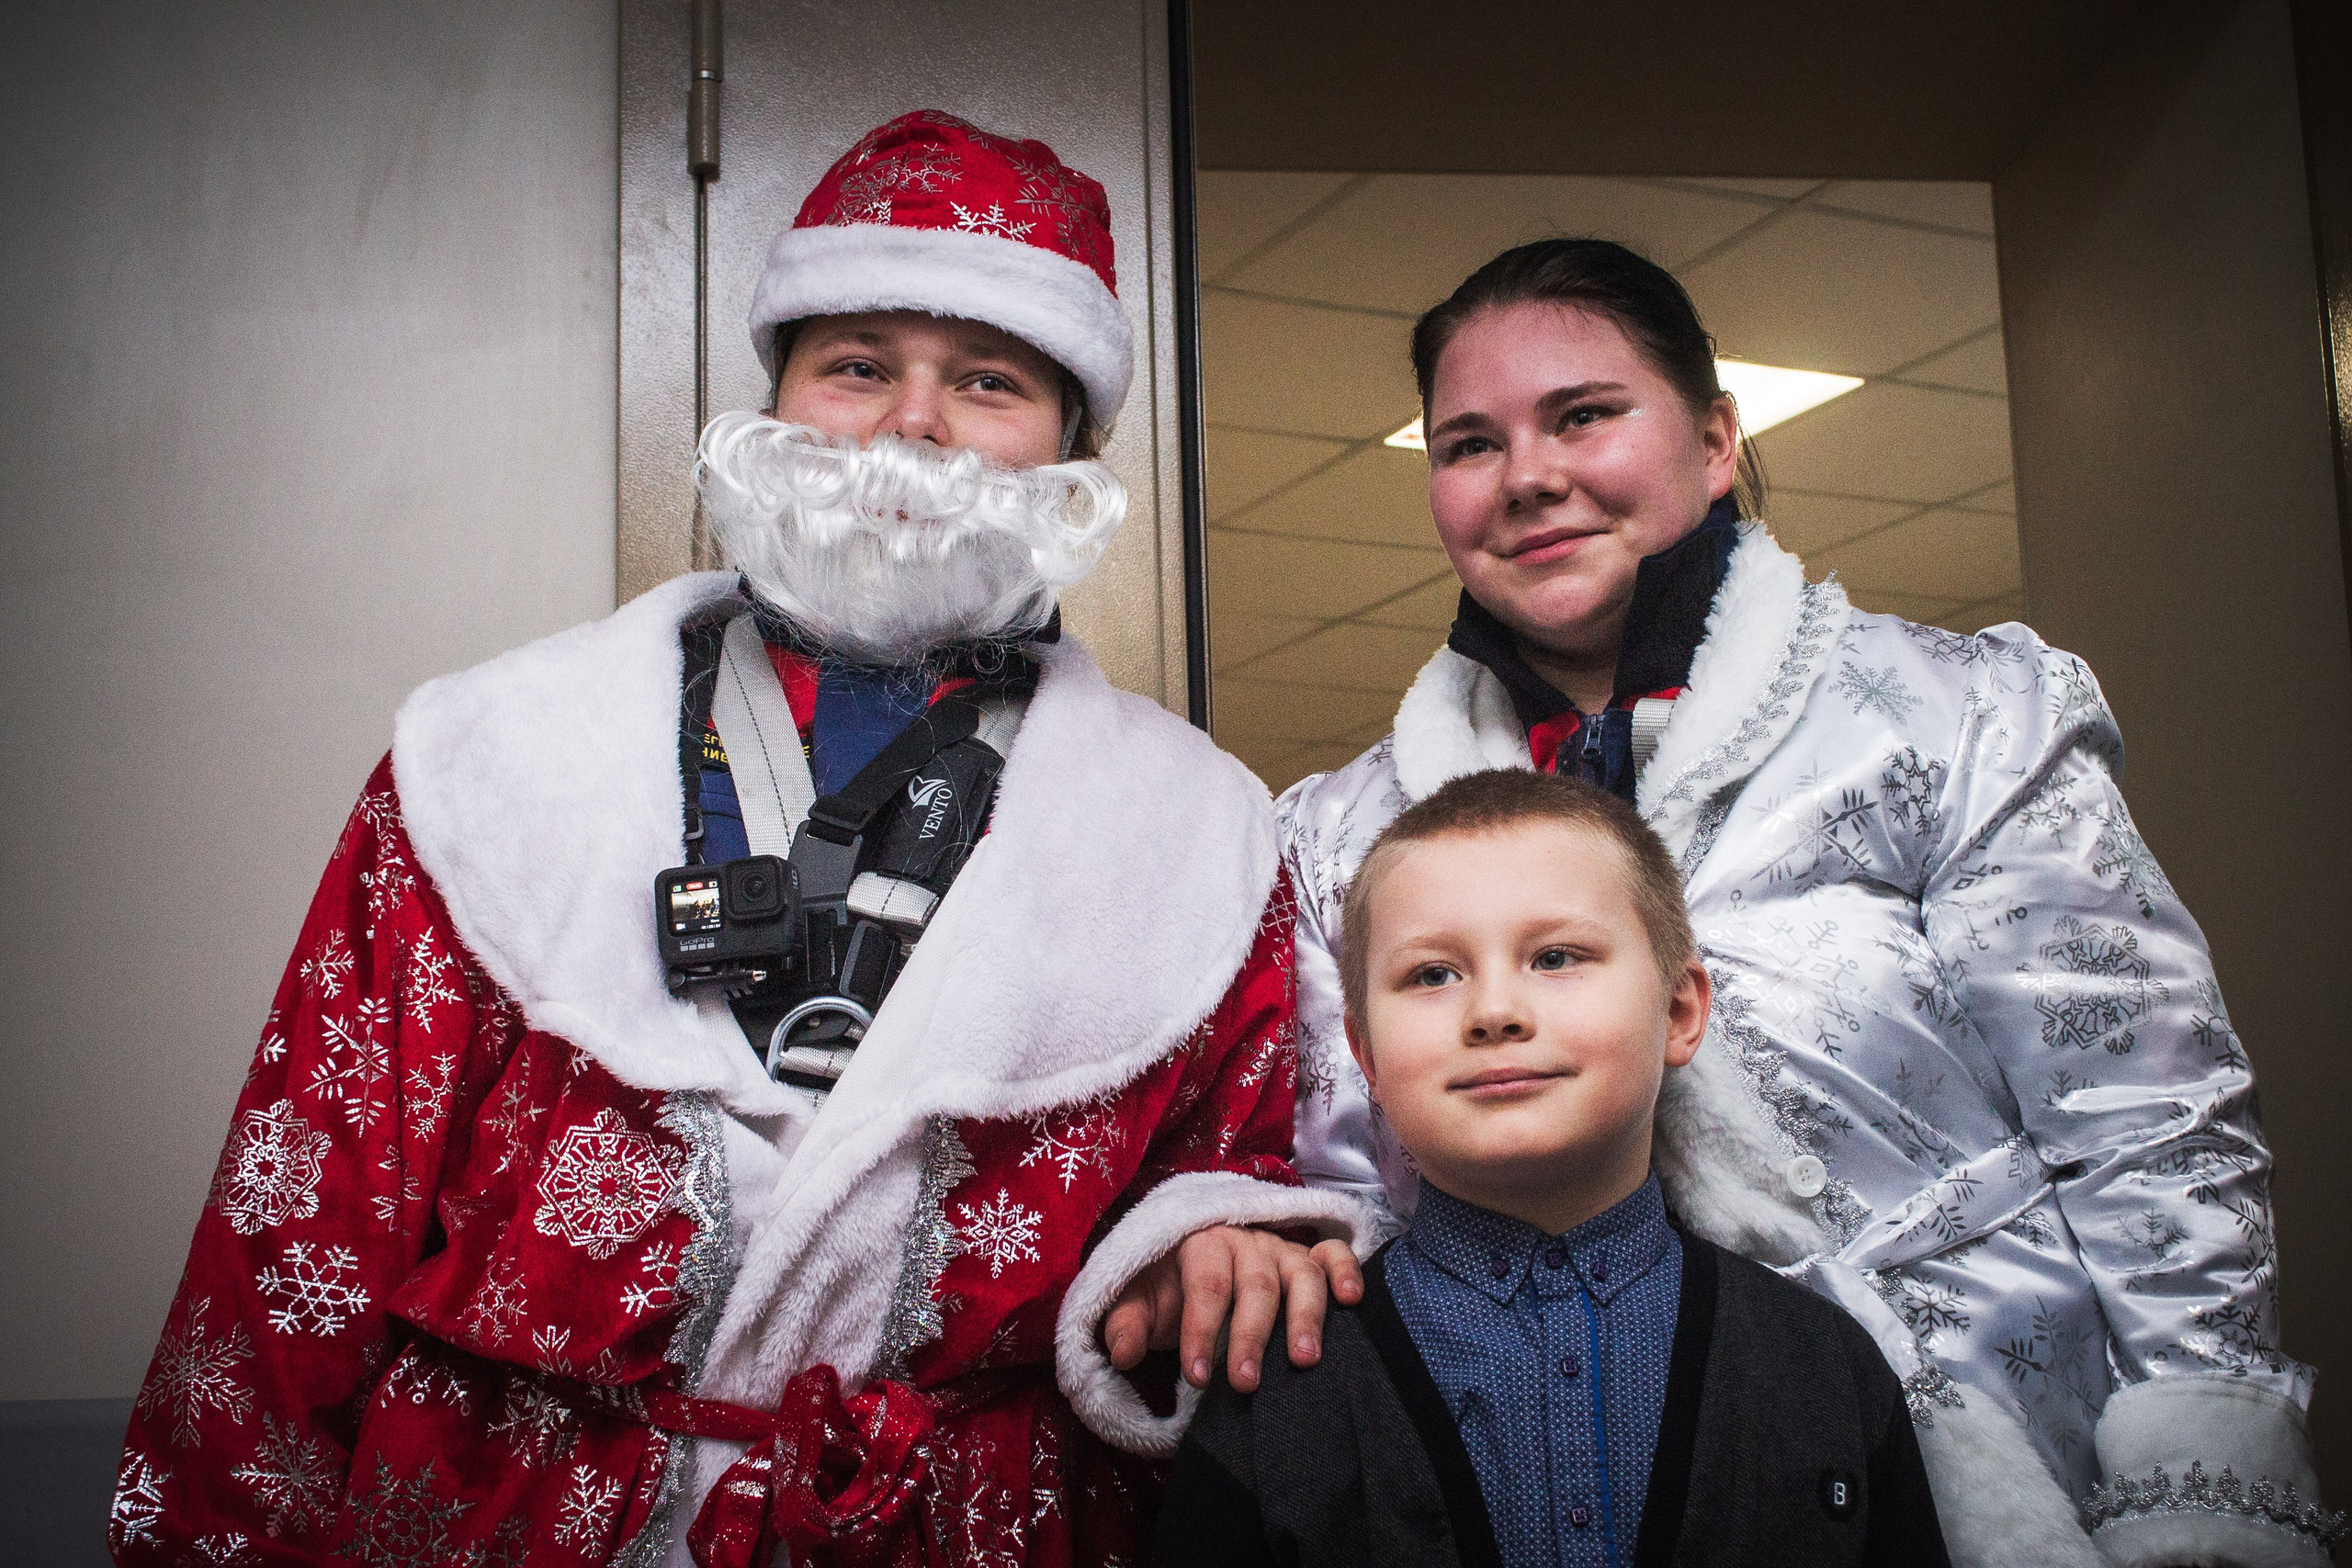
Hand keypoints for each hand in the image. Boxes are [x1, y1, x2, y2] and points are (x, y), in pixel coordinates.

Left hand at [1100, 1226, 1362, 1392]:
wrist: (1190, 1263)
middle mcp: (1246, 1241)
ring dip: (1305, 1317)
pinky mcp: (1310, 1259)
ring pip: (1301, 1275)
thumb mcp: (1139, 1303)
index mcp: (1200, 1243)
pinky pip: (1334, 1257)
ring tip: (1304, 1361)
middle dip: (1250, 1336)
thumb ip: (1126, 1325)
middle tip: (1245, 1384)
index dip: (1200, 1329)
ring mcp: (1282, 1249)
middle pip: (1255, 1285)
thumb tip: (1122, 1353)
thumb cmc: (1168, 1289)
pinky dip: (1346, 1272)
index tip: (1197, 1376)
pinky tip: (1351, 1300)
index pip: (1205, 1284)